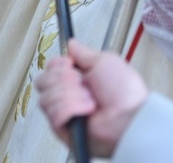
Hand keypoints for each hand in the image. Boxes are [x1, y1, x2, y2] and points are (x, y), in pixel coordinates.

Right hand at [36, 40, 148, 157]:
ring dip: (71, 95)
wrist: (130, 117)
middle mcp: (68, 95)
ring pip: (47, 97)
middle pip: (42, 81)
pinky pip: (54, 113)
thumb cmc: (125, 92)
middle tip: (82, 82)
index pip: (49, 68)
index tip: (71, 64)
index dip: (57, 65)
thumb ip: (84, 53)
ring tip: (90, 99)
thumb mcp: (105, 61)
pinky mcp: (64, 129)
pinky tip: (87, 110)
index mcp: (77, 79)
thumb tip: (71, 43)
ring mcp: (65, 113)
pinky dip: (72, 108)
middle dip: (63, 78)